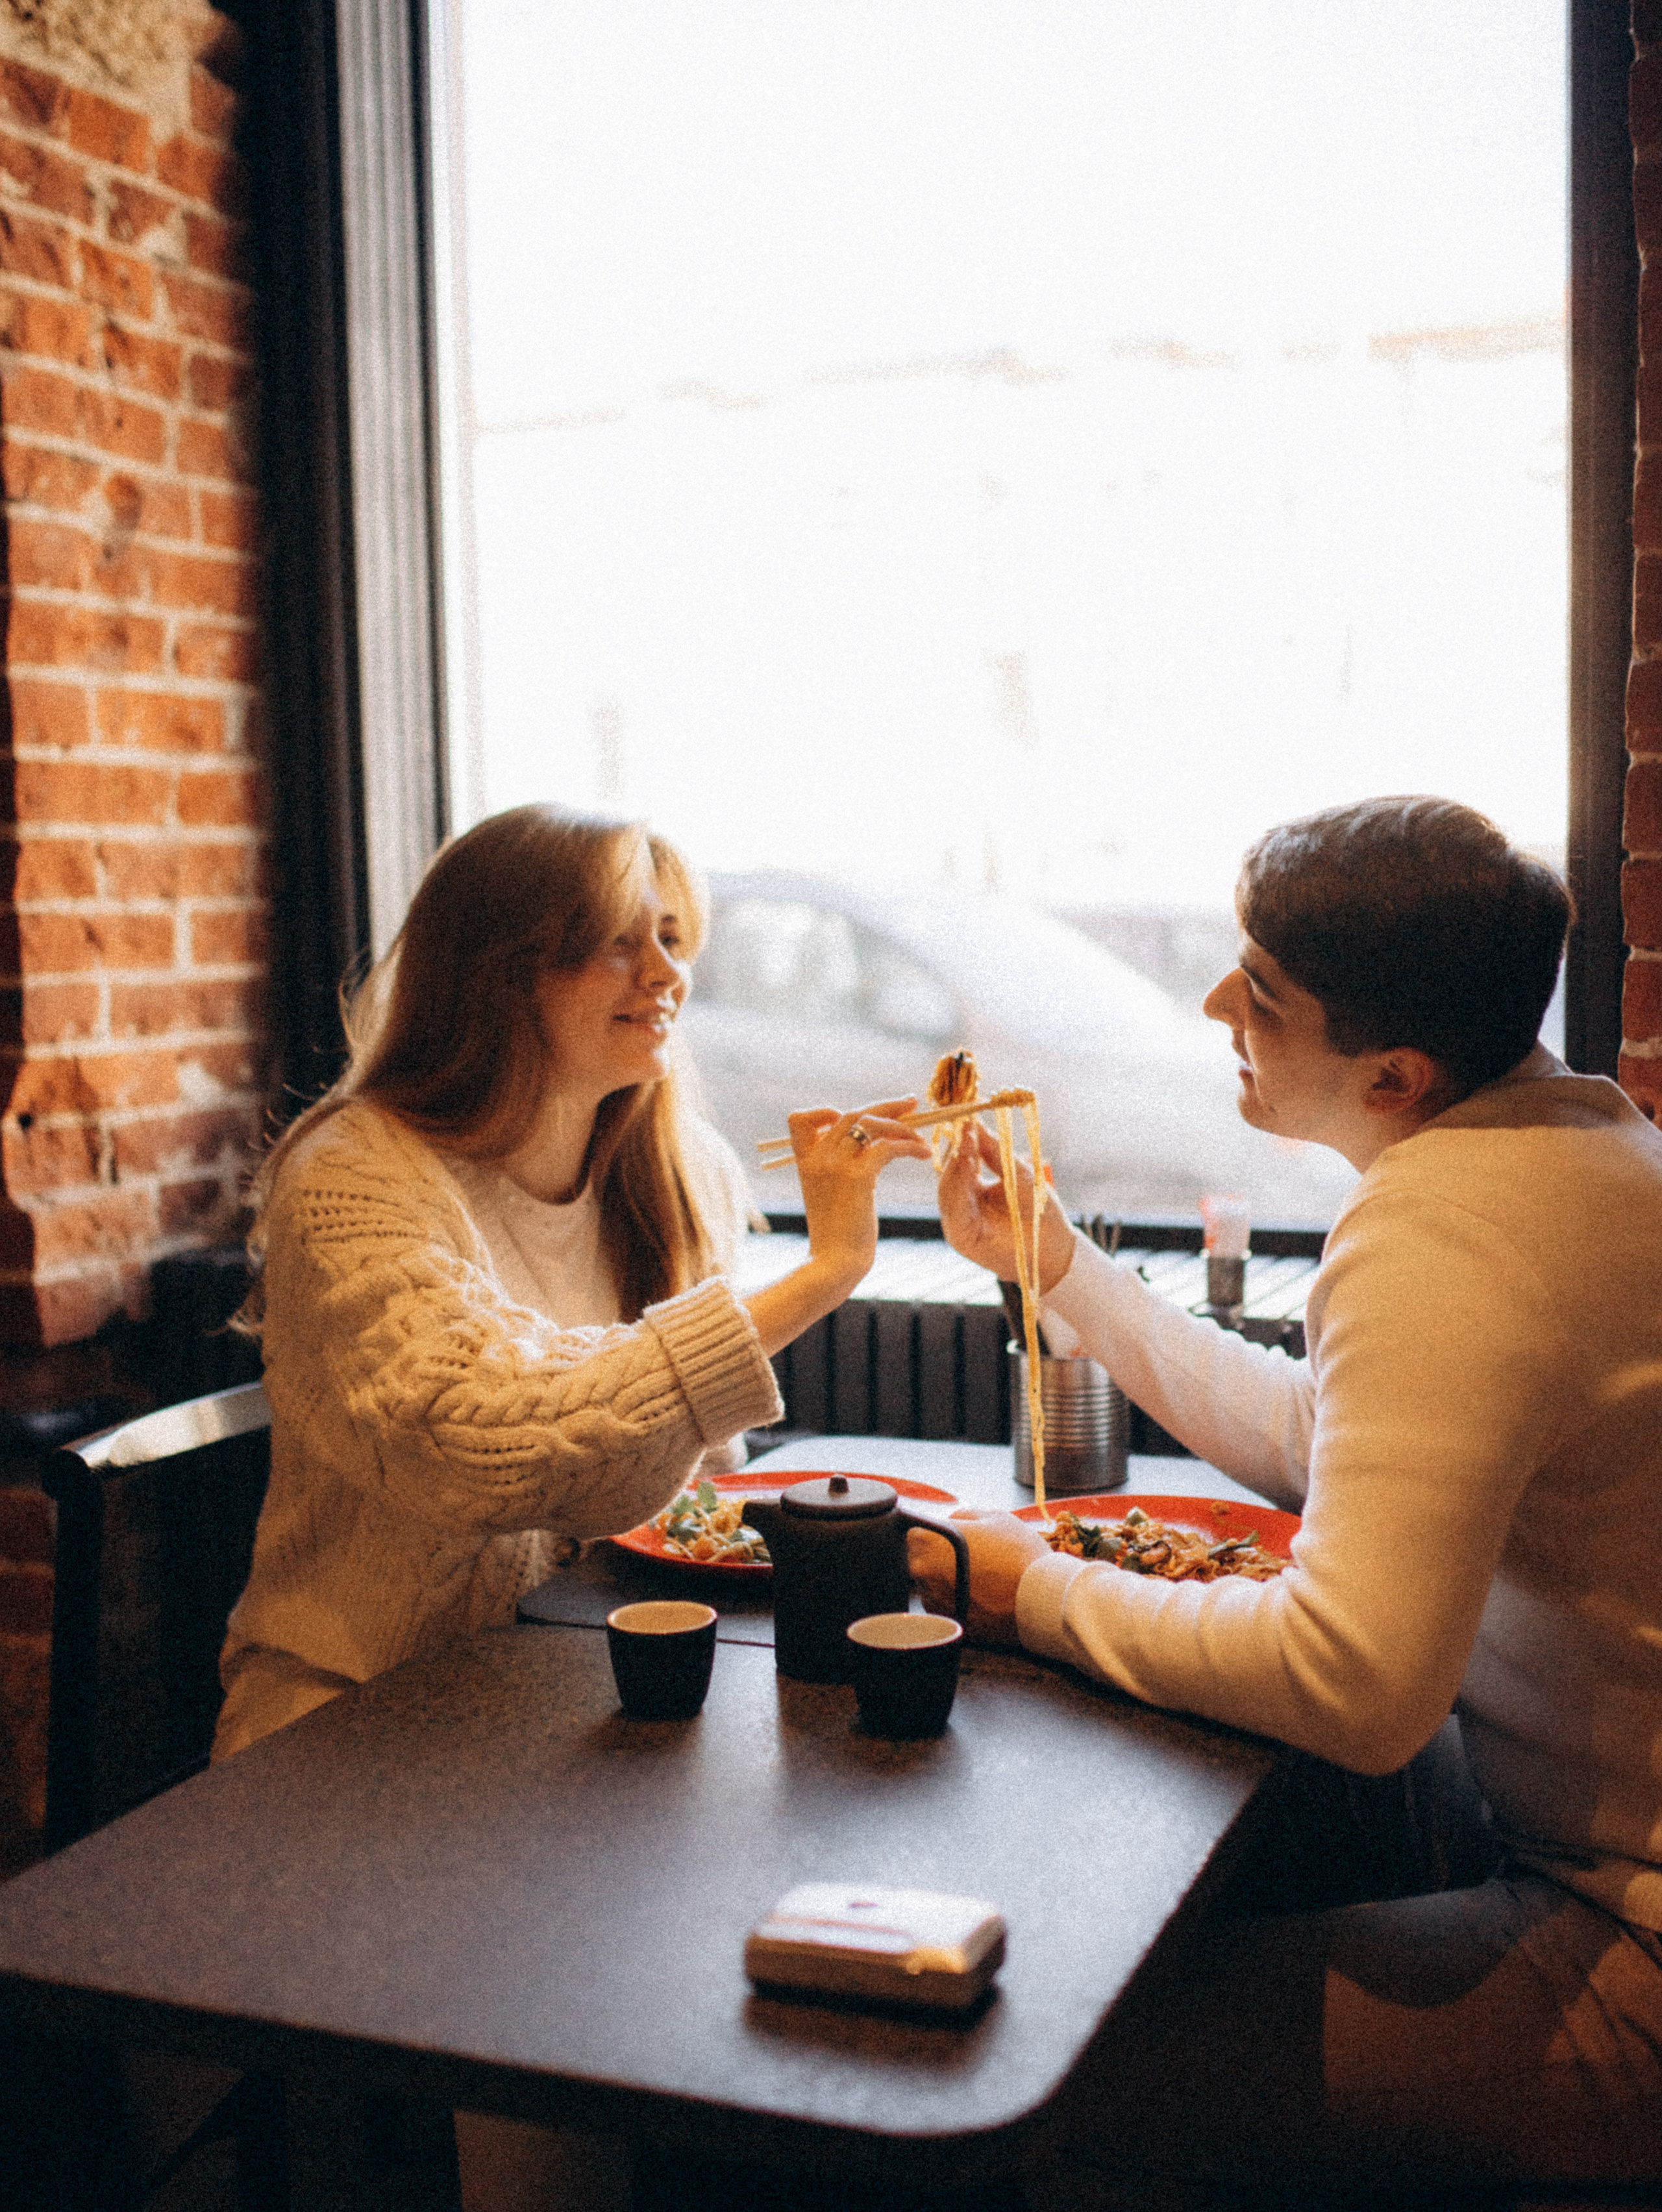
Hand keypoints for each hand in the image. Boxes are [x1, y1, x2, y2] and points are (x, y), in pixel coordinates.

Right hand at [790, 1097, 931, 1292]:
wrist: (834, 1264)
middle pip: (850, 1113)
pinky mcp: (857, 1177)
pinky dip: (910, 1146)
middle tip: (911, 1103)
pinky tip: (923, 1154)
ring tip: (920, 1138)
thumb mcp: (828, 1195)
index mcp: (804, 1162)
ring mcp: (835, 1165)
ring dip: (901, 1126)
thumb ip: (838, 1169)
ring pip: (871, 1123)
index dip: (826, 1111)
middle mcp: (817, 1158)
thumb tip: (868, 1148)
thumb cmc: (837, 1236)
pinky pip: (888, 1147)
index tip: (858, 1118)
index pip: (800, 1119)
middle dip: (885, 1106)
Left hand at [907, 1508, 1051, 1647]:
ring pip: (931, 1583)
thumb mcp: (994, 1516)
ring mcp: (931, 1600)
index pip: (914, 1531)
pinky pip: (943, 1605)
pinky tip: (980, 1596)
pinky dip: (956, 1600)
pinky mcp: (946, 1623)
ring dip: (946, 1579)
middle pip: (920, 1558)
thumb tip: (952, 1519)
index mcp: (927, 1541)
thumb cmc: (1018, 1554)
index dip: (935, 1532)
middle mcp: (920, 1572)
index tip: (952, 1536)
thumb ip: (963, 1514)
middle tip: (970, 1556)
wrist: (1040, 1599)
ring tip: (979, 1578)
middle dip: (938, 1555)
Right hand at [937, 1122, 1075, 1294]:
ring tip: (967, 1140)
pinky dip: (959, 1185)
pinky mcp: (961, 1238)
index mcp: (972, 1191)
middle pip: (948, 1173)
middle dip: (956, 1148)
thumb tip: (975, 1121)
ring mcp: (958, 1223)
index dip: (962, 1138)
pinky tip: (967, 1164)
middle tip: (964, 1124)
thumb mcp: (1017, 1173)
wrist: (1054, 1249)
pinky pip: (954, 1208)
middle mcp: (961, 1206)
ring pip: (947, 1188)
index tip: (966, 1114)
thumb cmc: (1038, 1213)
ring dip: (956, 1163)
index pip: (960, 1161)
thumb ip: (994, 1151)